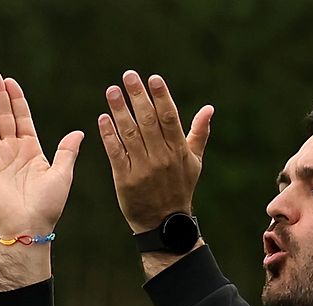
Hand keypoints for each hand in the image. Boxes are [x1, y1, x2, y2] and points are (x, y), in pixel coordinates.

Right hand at [0, 69, 83, 237]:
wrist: (29, 226)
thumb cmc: (48, 204)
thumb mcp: (62, 175)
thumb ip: (67, 151)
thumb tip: (79, 131)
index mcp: (32, 150)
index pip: (22, 117)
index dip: (16, 99)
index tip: (10, 81)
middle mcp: (12, 150)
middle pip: (3, 116)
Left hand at [98, 70, 213, 232]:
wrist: (164, 223)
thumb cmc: (180, 188)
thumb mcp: (194, 162)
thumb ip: (199, 133)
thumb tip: (209, 108)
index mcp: (179, 151)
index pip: (169, 118)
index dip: (161, 96)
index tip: (153, 78)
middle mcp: (162, 158)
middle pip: (148, 121)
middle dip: (138, 96)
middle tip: (128, 75)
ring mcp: (143, 169)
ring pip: (130, 134)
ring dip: (120, 110)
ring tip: (112, 91)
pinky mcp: (126, 180)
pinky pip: (116, 153)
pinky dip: (109, 135)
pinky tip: (103, 118)